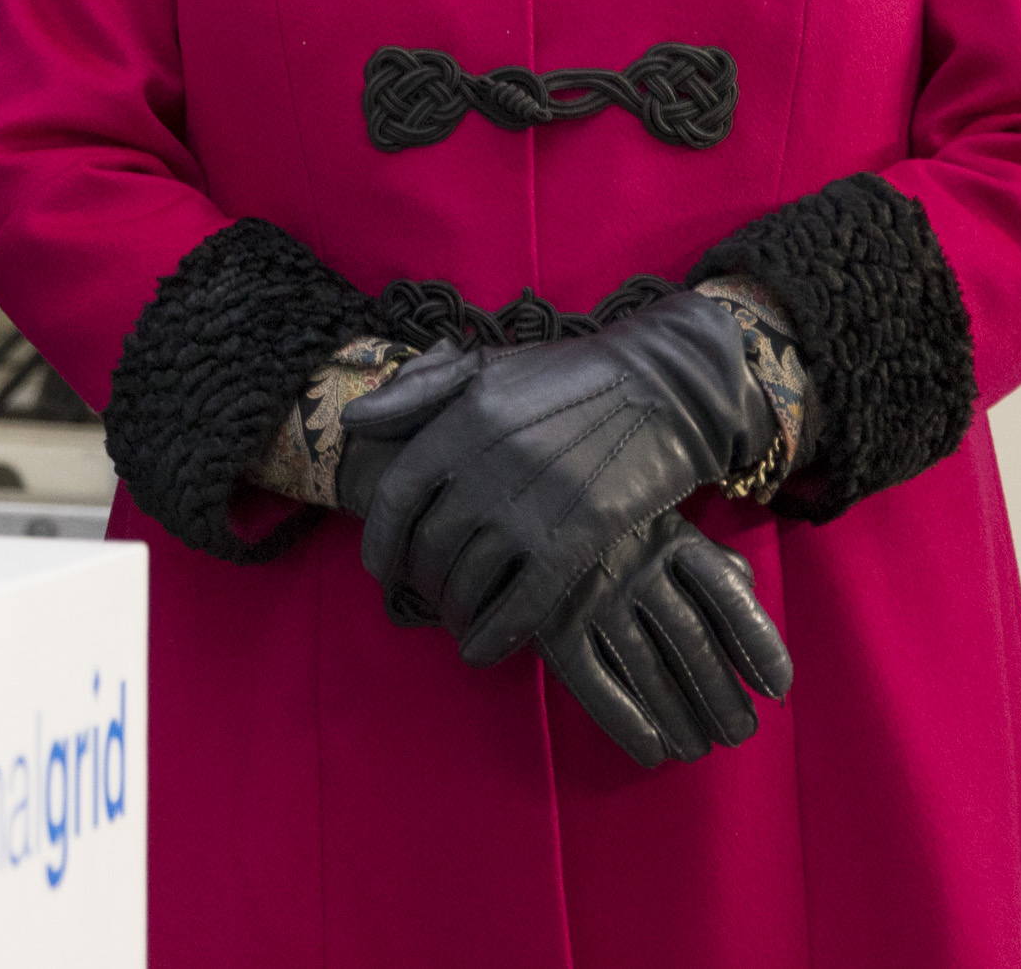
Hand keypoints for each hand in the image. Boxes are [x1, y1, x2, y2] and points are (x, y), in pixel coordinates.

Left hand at [342, 290, 779, 664]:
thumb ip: (418, 391)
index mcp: (463, 419)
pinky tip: (481, 651)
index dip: (379, 538)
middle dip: (419, 580)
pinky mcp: (581, 534)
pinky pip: (524, 601)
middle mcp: (490, 463)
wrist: (665, 387)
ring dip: (453, 610)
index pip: (397, 493)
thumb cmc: (570, 377)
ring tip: (455, 619)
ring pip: (471, 577)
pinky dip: (495, 633)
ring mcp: (535, 502)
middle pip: (429, 543)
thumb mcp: (488, 367)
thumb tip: (355, 421)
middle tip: (424, 596)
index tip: (379, 567)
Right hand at [537, 511, 792, 768]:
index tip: (777, 687)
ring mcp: (591, 593)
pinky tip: (650, 750)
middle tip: (738, 733)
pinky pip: (593, 680)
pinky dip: (625, 721)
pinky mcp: (549, 620)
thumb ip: (701, 554)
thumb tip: (747, 585)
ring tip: (698, 748)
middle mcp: (634, 565)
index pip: (727, 598)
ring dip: (679, 718)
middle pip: (692, 643)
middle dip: (720, 697)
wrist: (510, 496)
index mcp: (669, 537)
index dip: (758, 645)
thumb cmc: (600, 520)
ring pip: (648, 669)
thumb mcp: (654, 519)